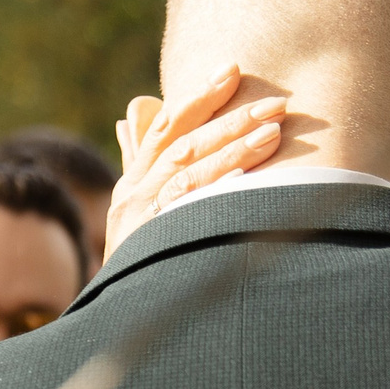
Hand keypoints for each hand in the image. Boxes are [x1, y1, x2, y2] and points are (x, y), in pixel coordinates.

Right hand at [104, 64, 286, 258]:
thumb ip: (141, 167)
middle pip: (182, 141)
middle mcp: (133, 194)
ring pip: (187, 168)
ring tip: (274, 133)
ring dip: (233, 148)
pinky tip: (245, 175)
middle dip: (229, 117)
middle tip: (275, 102)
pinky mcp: (148, 240)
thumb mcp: (136, 215)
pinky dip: (214, 186)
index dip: (197, 96)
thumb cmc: (137, 266)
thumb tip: (129, 120)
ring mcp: (139, 216)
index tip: (231, 70)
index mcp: (133, 183)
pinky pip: (184, 205)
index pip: (165, 126)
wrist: (114, 318)